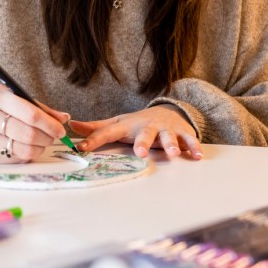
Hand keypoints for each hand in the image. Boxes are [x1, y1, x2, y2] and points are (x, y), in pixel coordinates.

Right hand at [0, 84, 70, 163]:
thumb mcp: (5, 96)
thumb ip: (35, 106)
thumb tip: (63, 118)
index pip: (30, 113)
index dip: (50, 123)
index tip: (61, 128)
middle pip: (29, 134)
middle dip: (48, 137)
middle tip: (53, 136)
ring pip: (23, 150)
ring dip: (39, 148)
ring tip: (41, 142)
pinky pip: (14, 159)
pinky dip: (26, 155)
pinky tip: (26, 148)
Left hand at [68, 104, 202, 159]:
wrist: (168, 111)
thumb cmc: (137, 123)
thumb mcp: (116, 124)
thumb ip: (96, 128)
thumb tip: (72, 126)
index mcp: (127, 126)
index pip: (107, 133)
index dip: (93, 140)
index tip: (80, 148)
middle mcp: (146, 126)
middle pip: (144, 135)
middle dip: (142, 143)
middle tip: (140, 153)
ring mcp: (165, 129)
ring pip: (168, 136)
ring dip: (170, 144)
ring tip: (172, 154)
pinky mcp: (181, 132)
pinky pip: (188, 140)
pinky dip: (193, 147)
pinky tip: (196, 156)